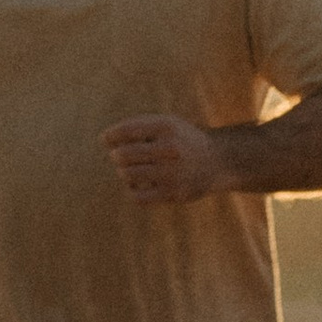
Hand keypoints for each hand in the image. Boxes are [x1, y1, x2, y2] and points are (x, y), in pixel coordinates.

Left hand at [101, 112, 222, 205]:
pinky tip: (139, 185)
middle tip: (122, 157)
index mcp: (166, 126)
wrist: (217, 161)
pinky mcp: (173, 193)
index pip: (126, 131)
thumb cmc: (181, 140)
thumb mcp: (165, 124)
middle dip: (117, 156)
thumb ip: (136, 127)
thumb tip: (104, 139)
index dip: (110, 136)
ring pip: (127, 175)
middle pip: (123, 155)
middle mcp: (170, 148)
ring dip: (125, 172)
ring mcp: (172, 172)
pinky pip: (137, 196)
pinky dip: (132, 190)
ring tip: (132, 169)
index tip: (105, 140)